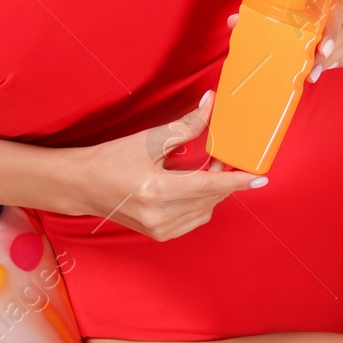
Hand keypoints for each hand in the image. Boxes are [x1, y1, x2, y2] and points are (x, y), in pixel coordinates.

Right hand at [66, 89, 264, 240]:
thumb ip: (186, 126)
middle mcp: (159, 216)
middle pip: (210, 198)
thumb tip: (211, 106)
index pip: (209, 187)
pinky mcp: (159, 235)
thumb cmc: (111, 160)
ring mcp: (159, 230)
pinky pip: (195, 219)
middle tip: (221, 154)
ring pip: (206, 210)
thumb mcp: (148, 139)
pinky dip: (202, 202)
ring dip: (213, 190)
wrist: (82, 186)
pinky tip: (194, 185)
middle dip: (223, 177)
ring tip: (206, 167)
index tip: (260, 177)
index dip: (237, 181)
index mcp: (156, 191)